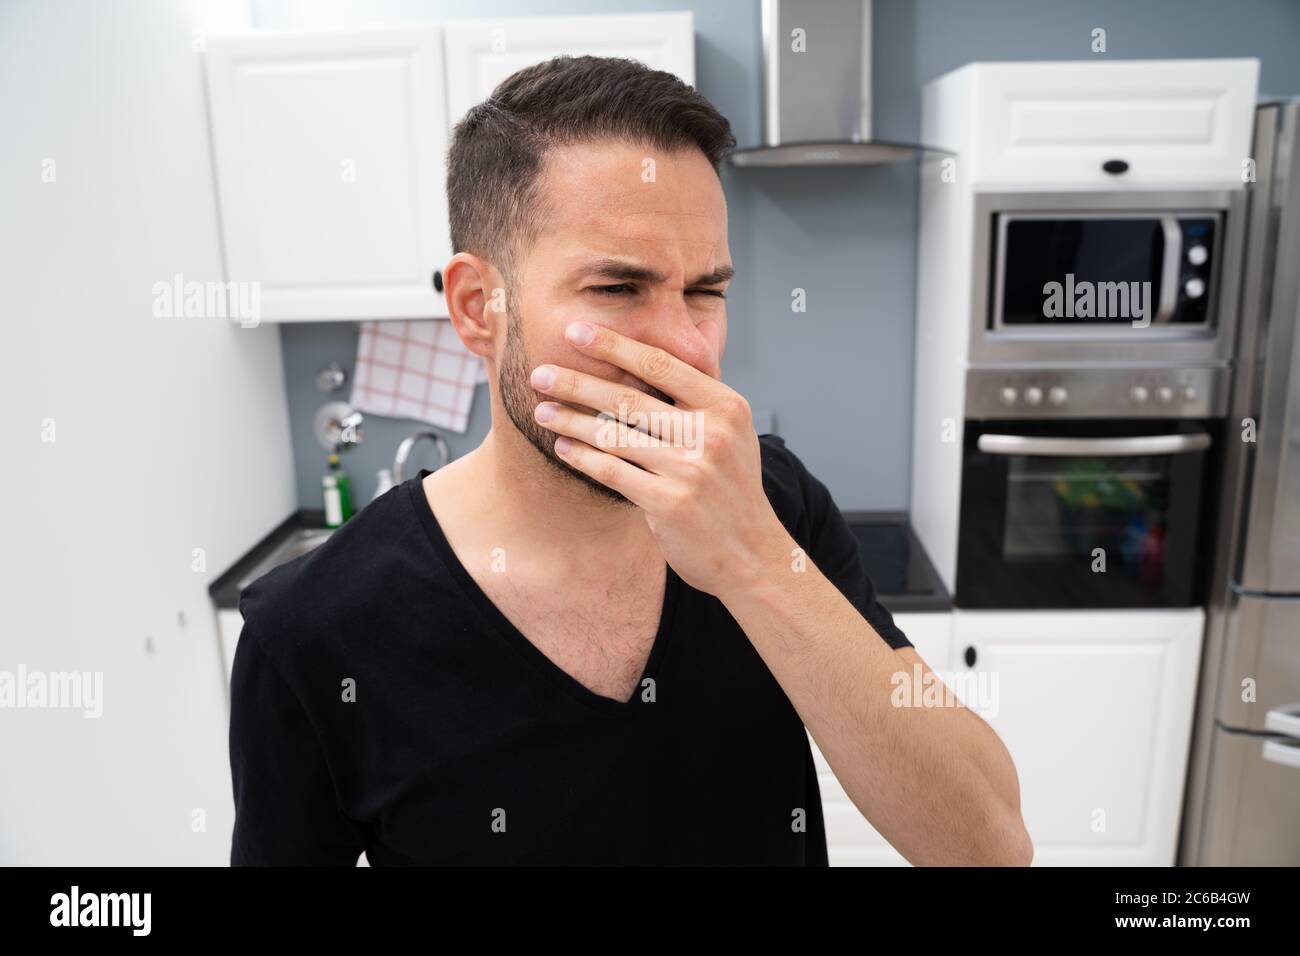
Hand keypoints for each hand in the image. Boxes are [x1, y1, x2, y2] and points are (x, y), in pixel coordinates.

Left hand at [530, 321, 792, 596]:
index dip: (614, 345)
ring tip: (542, 410)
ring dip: (571, 420)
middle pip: (629, 398)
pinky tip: (562, 447)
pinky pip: (613, 471)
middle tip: (540, 372)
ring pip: (614, 434)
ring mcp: (690, 469)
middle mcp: (711, 433)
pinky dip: (583, 457)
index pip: (661, 364)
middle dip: (577, 382)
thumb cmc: (732, 489)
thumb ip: (696, 398)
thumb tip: (645, 357)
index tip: (576, 331)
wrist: (752, 553)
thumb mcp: (732, 433)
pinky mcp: (669, 503)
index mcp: (726, 406)